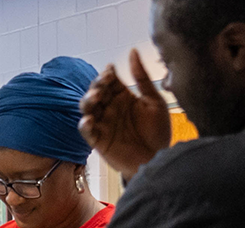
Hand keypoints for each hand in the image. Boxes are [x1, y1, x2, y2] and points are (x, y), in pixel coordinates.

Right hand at [78, 49, 173, 178]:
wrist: (159, 159)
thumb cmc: (158, 133)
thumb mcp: (155, 101)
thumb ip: (142, 78)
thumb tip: (133, 51)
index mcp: (123, 97)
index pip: (110, 81)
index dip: (107, 74)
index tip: (110, 71)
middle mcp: (110, 108)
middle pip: (96, 91)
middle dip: (97, 85)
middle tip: (103, 83)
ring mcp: (103, 124)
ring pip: (87, 108)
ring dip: (88, 100)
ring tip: (95, 97)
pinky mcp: (99, 140)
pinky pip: (87, 132)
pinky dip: (85, 125)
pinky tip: (89, 120)